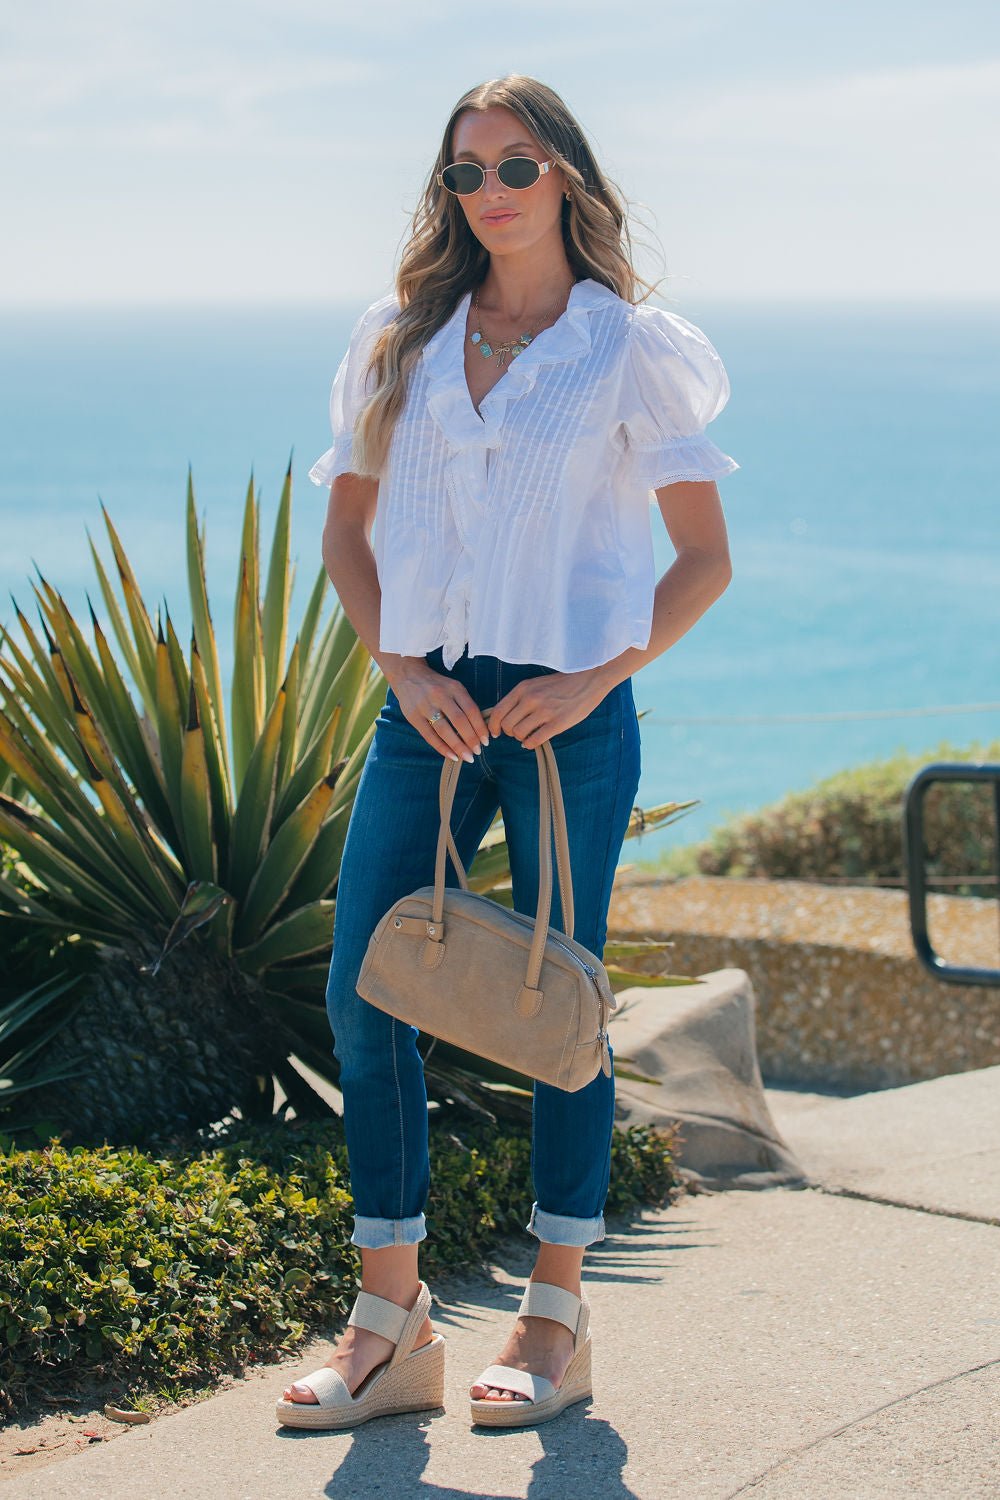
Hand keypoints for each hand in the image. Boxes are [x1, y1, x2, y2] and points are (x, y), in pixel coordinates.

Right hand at [391, 664, 491, 761]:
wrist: (408, 675)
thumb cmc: (437, 686)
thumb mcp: (453, 687)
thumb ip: (464, 704)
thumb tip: (478, 730)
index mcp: (454, 688)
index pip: (471, 710)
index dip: (480, 727)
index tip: (486, 740)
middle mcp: (440, 696)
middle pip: (459, 720)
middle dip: (471, 739)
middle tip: (477, 751)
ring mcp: (425, 706)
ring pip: (444, 730)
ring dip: (458, 746)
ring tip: (467, 757)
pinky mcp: (414, 717)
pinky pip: (430, 736)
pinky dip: (442, 748)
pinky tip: (452, 756)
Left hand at [486, 669, 612, 748]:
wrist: (589, 680)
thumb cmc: (561, 683)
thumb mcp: (536, 684)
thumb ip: (520, 697)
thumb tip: (504, 717)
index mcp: (523, 688)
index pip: (498, 711)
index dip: (494, 725)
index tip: (496, 732)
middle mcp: (531, 699)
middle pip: (507, 725)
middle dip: (509, 732)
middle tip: (517, 732)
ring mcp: (544, 711)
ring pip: (519, 734)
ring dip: (521, 738)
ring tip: (528, 734)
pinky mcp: (557, 723)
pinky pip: (534, 740)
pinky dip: (530, 744)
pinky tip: (533, 740)